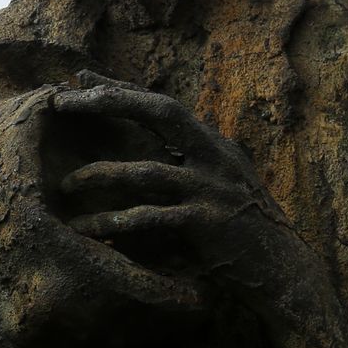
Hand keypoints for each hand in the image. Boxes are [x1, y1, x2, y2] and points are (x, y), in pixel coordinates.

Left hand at [47, 77, 304, 299]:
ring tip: (67, 183)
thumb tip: (142, 150)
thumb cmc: (241, 230)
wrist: (282, 270)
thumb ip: (187, 162)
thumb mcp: (218, 184)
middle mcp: (216, 156)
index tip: (81, 77)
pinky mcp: (208, 222)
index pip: (163, 103)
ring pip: (147, 171)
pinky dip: (116, 224)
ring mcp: (213, 187)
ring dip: (102, 175)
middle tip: (64, 102)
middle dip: (110, 101)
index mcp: (214, 144)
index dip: (123, 87)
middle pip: (161, 112)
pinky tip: (88, 231)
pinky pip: (152, 218)